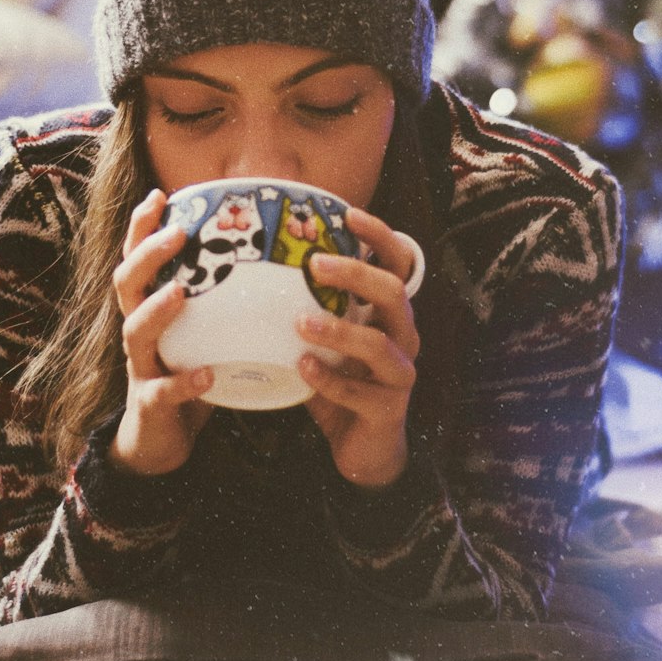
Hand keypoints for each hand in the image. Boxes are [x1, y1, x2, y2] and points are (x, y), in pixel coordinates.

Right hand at [110, 189, 212, 476]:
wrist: (161, 441)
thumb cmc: (189, 374)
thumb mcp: (203, 331)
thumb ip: (224, 300)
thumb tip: (276, 260)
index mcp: (148, 308)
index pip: (136, 258)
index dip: (141, 227)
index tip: (160, 195)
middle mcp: (137, 331)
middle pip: (126, 283)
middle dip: (147, 254)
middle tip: (177, 233)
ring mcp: (140, 368)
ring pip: (135, 331)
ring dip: (156, 309)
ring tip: (180, 293)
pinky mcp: (150, 404)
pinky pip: (162, 392)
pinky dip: (183, 382)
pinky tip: (205, 375)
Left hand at [297, 206, 419, 488]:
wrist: (363, 447)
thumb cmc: (340, 381)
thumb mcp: (326, 340)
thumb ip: (308, 307)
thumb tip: (258, 265)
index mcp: (389, 314)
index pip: (398, 264)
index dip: (380, 236)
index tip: (348, 213)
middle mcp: (403, 337)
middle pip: (394, 293)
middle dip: (356, 274)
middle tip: (315, 264)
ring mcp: (400, 374)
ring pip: (379, 343)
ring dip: (338, 329)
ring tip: (299, 322)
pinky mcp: (388, 409)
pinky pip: (360, 393)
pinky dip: (330, 379)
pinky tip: (302, 368)